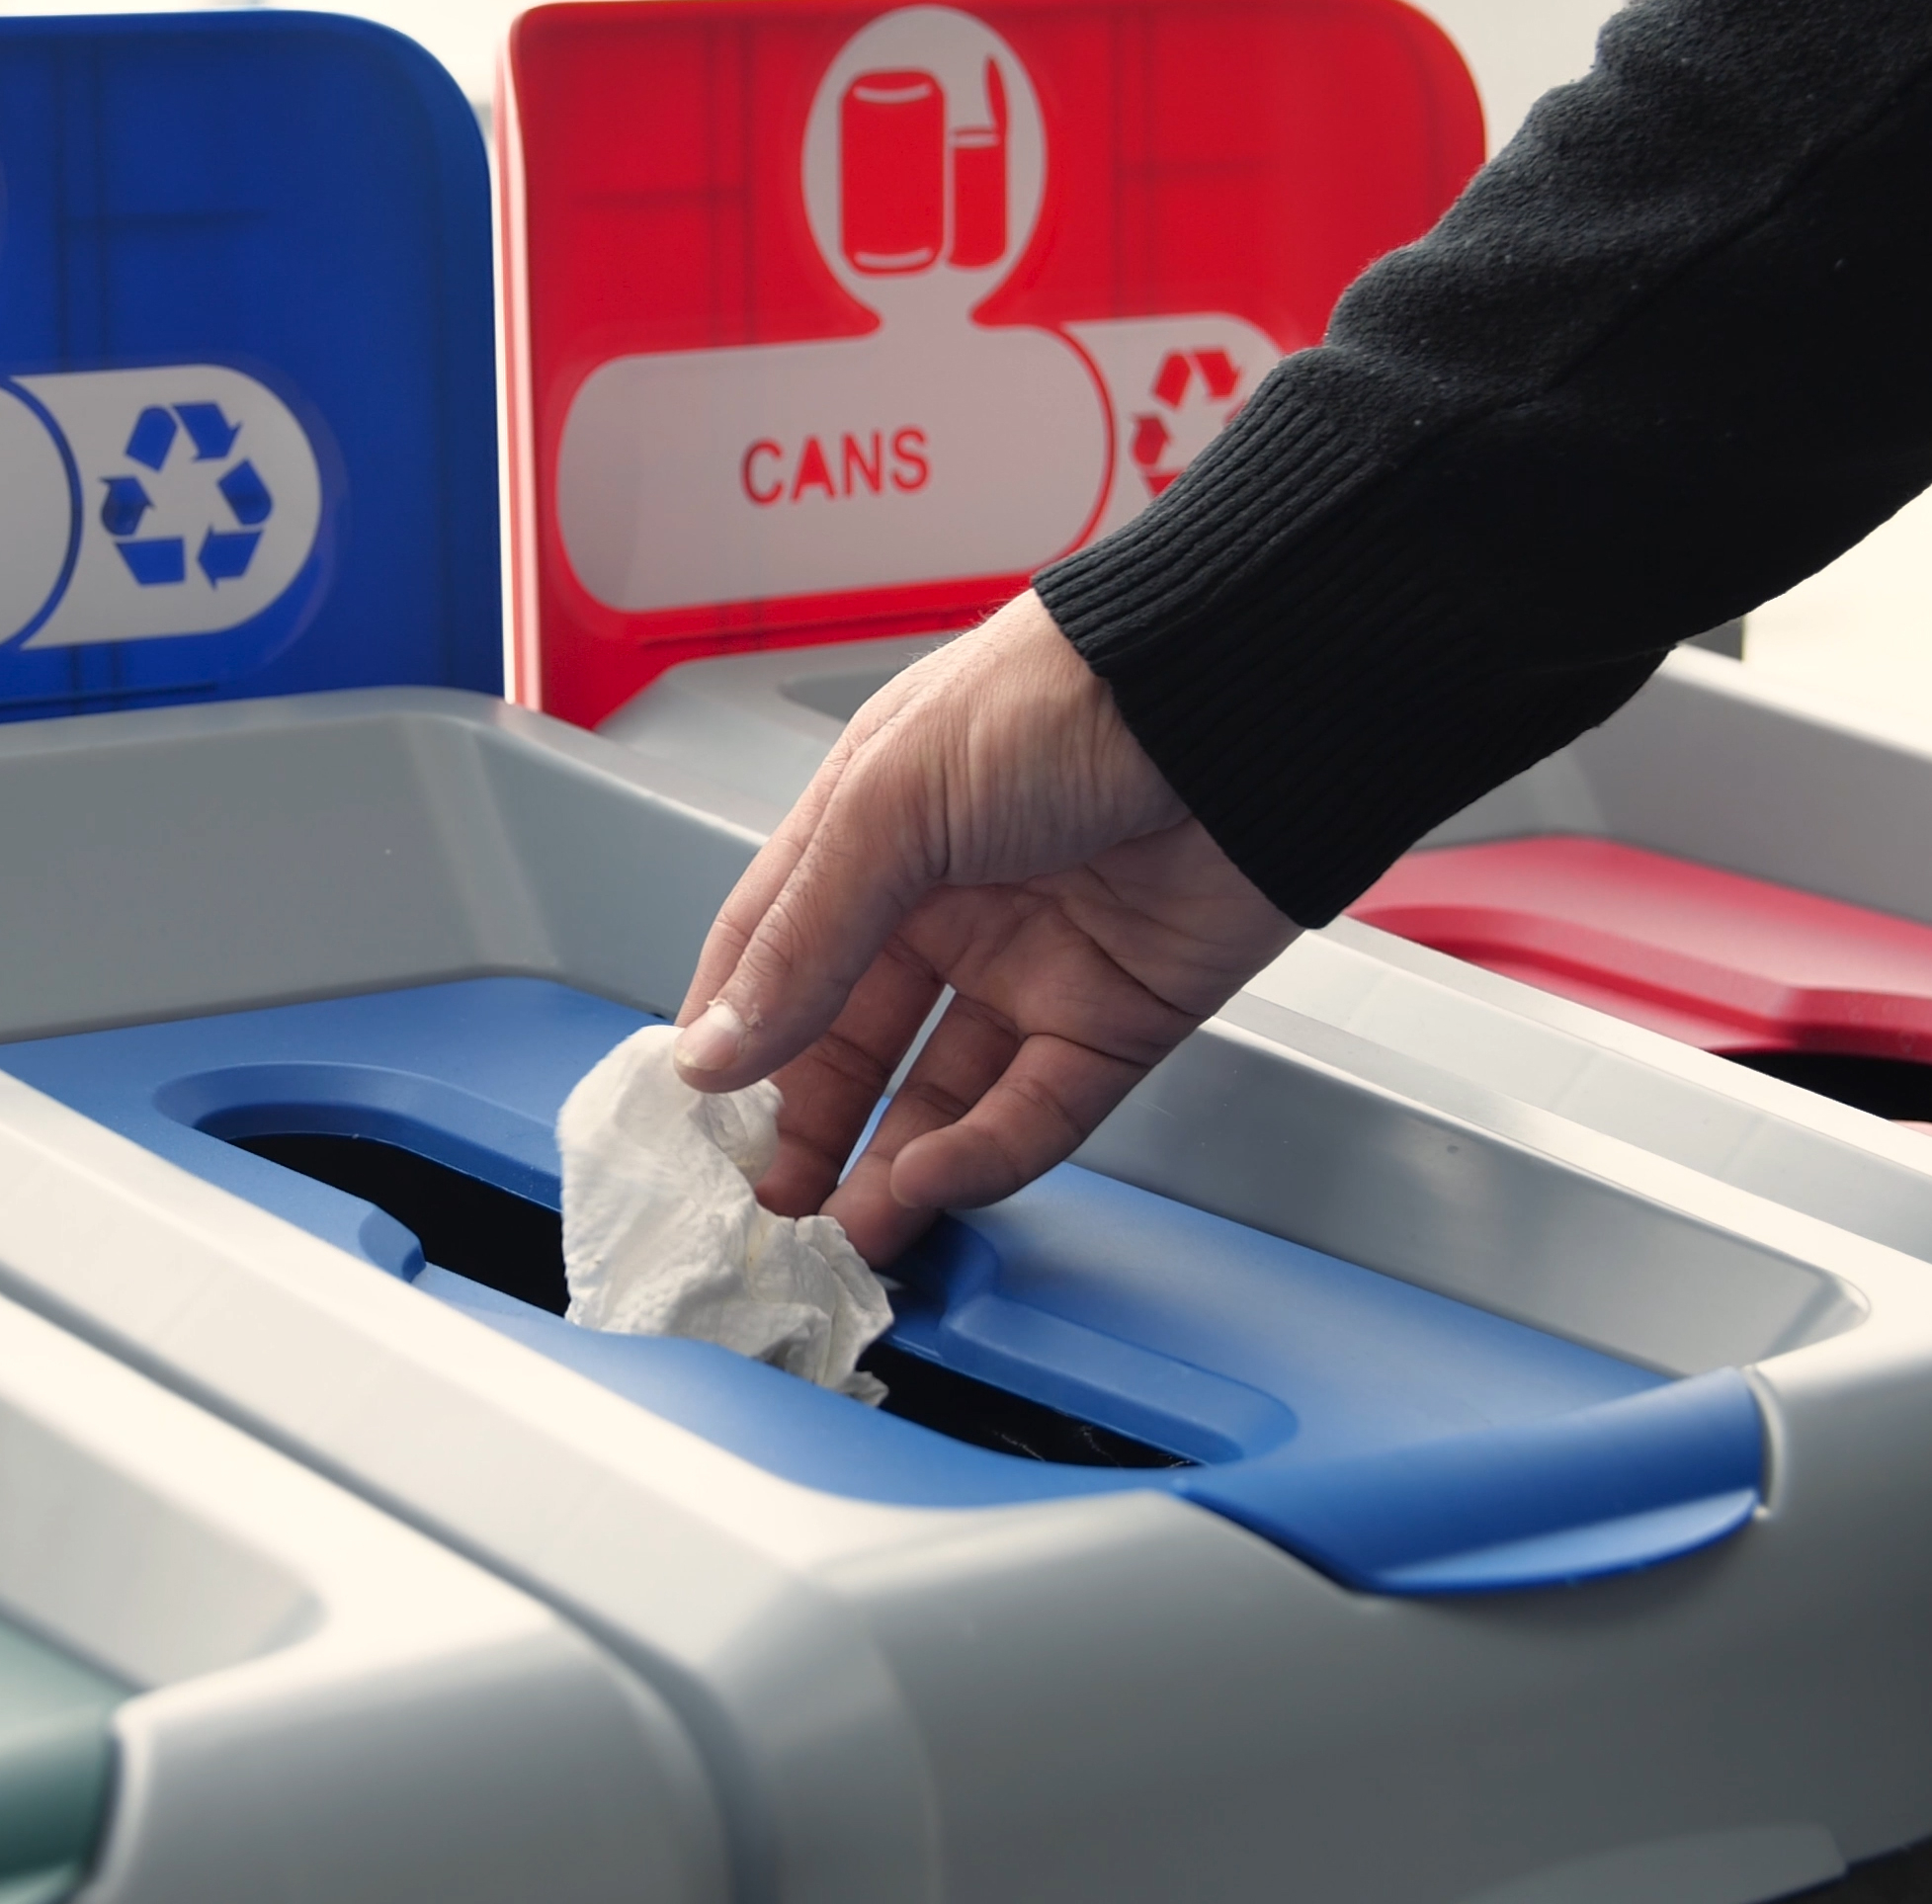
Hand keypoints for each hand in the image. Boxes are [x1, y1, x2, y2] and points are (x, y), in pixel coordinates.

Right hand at [672, 594, 1300, 1262]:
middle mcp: (945, 909)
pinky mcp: (1117, 1021)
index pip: (774, 958)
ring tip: (842, 1235)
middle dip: (805, 1131)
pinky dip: (982, 1157)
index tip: (691, 1122)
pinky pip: (1037, 1112)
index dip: (730, 1040)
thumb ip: (803, 938)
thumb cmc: (1063, 696)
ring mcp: (1031, 969)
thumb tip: (714, 1051)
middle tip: (764, 1210)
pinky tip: (929, 1180)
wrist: (1240, 702)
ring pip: (941, 1099)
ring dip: (887, 1170)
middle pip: (853, 1046)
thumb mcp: (891, 804)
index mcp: (872, 836)